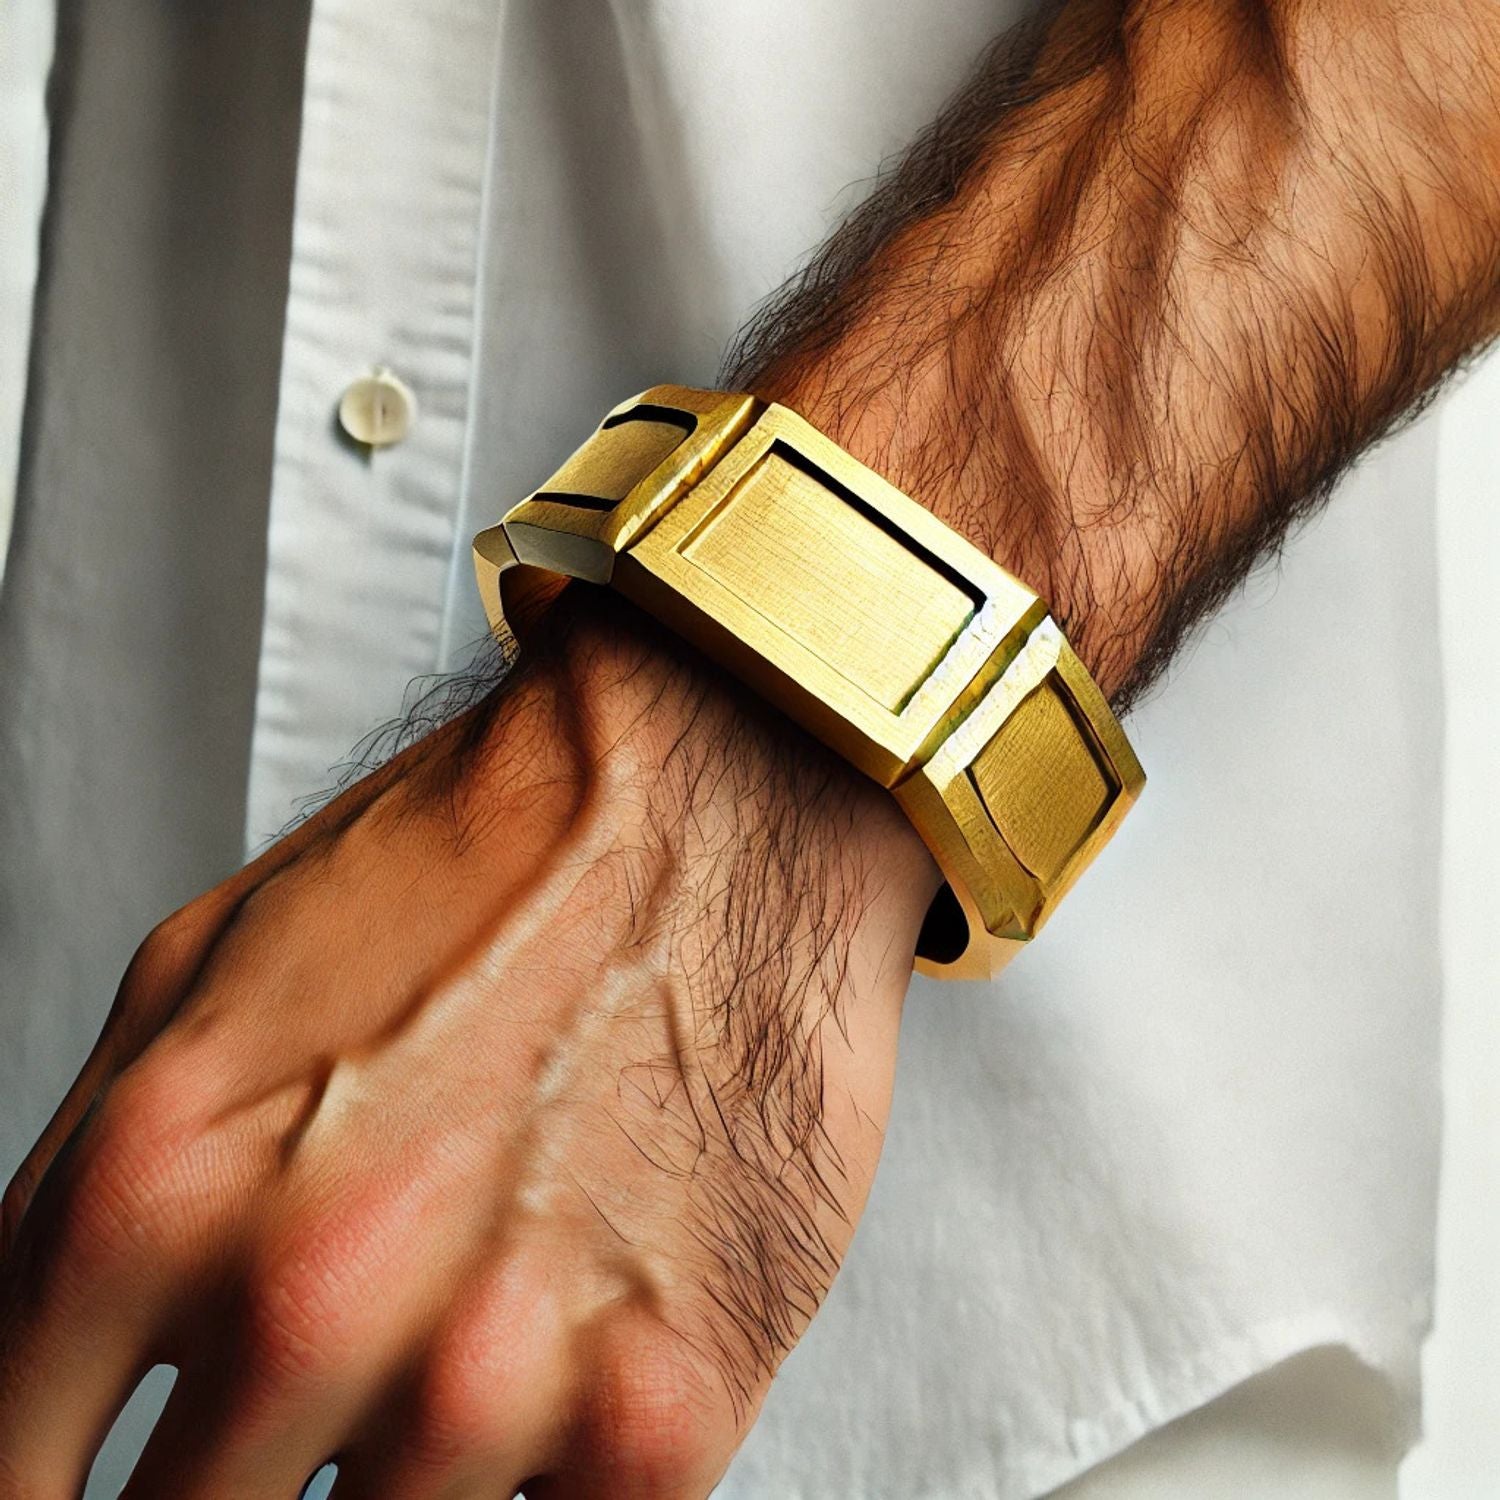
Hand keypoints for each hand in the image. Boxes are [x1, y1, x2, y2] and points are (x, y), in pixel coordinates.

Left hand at [0, 589, 935, 1497]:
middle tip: (287, 1426)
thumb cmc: (486, 872)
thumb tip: (34, 1397)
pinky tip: (542, 1377)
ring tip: (446, 1344)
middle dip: (224, 1492)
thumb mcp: (201, 979)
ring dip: (385, 1488)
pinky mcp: (659, 1420)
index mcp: (159, 1187)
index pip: (8, 1485)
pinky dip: (519, 1492)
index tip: (107, 1485)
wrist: (718, 800)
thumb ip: (76, 1198)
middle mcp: (311, 1295)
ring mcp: (490, 1376)